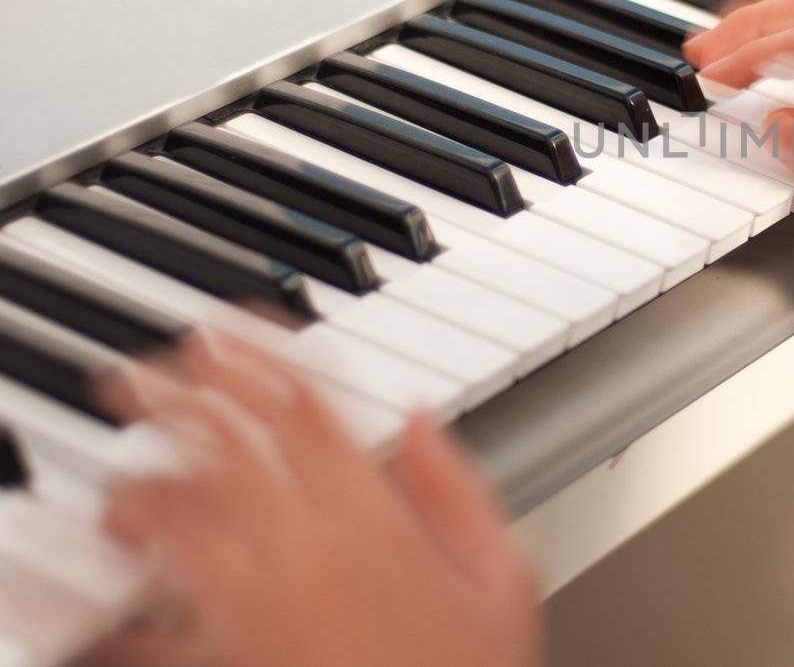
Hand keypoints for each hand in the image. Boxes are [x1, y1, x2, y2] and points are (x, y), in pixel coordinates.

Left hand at [87, 335, 540, 666]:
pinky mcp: (222, 651)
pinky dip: (126, 568)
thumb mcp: (504, 577)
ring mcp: (250, 603)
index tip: (226, 329)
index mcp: (372, 518)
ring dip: (147, 473)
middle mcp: (300, 548)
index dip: (257, 356)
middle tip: (150, 368)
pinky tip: (118, 549)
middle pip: (221, 446)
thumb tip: (419, 420)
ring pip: (176, 513)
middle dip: (179, 395)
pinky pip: (152, 598)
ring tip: (134, 454)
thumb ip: (458, 488)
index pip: (302, 409)